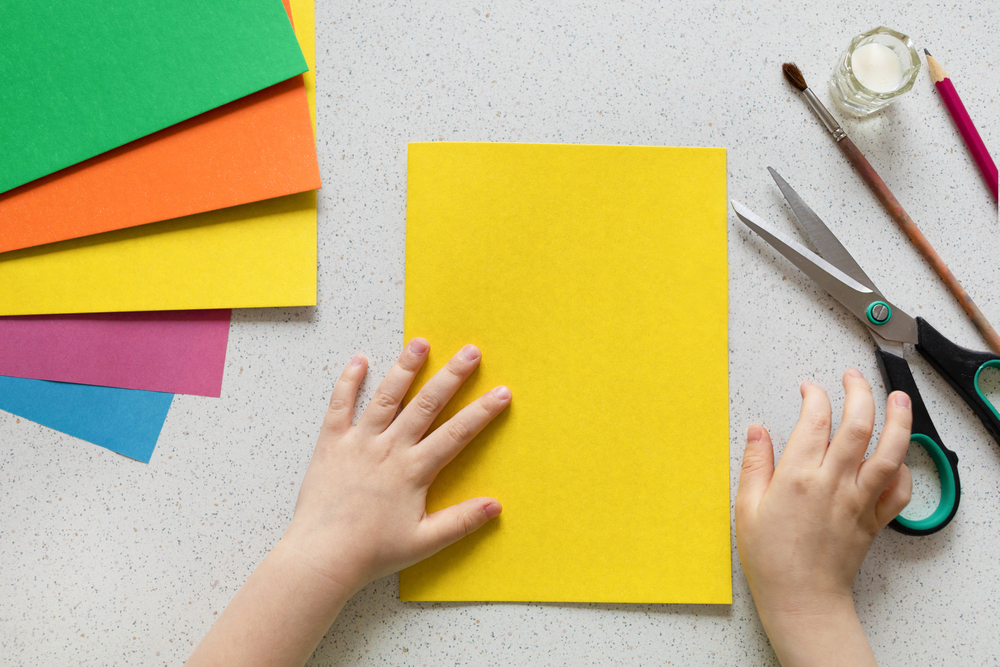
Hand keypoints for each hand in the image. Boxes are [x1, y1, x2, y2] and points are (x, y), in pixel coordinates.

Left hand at [185, 339, 509, 666]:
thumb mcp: (424, 542)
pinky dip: (348, 381)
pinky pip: (340, 406)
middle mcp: (389, 448)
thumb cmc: (373, 552)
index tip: (502, 392)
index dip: (482, 412)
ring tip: (420, 343)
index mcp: (414, 470)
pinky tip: (359, 360)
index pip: (456, 433)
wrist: (323, 556)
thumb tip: (495, 506)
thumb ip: (461, 521)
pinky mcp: (331, 443)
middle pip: (426, 404)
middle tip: (470, 351)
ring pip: (385, 397)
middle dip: (451, 376)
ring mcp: (359, 442)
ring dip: (404, 368)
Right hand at [735, 369, 912, 666]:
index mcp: (798, 476)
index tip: (809, 389)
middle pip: (858, 424)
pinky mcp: (873, 519)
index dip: (814, 395)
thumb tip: (757, 431)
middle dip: (859, 391)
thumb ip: (755, 464)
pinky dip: (904, 470)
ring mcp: (858, 500)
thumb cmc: (771, 558)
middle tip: (853, 377)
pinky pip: (899, 490)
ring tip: (899, 398)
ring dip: (898, 419)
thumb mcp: (746, 507)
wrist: (802, 599)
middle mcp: (833, 483)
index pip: (814, 419)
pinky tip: (897, 459)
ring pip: (889, 451)